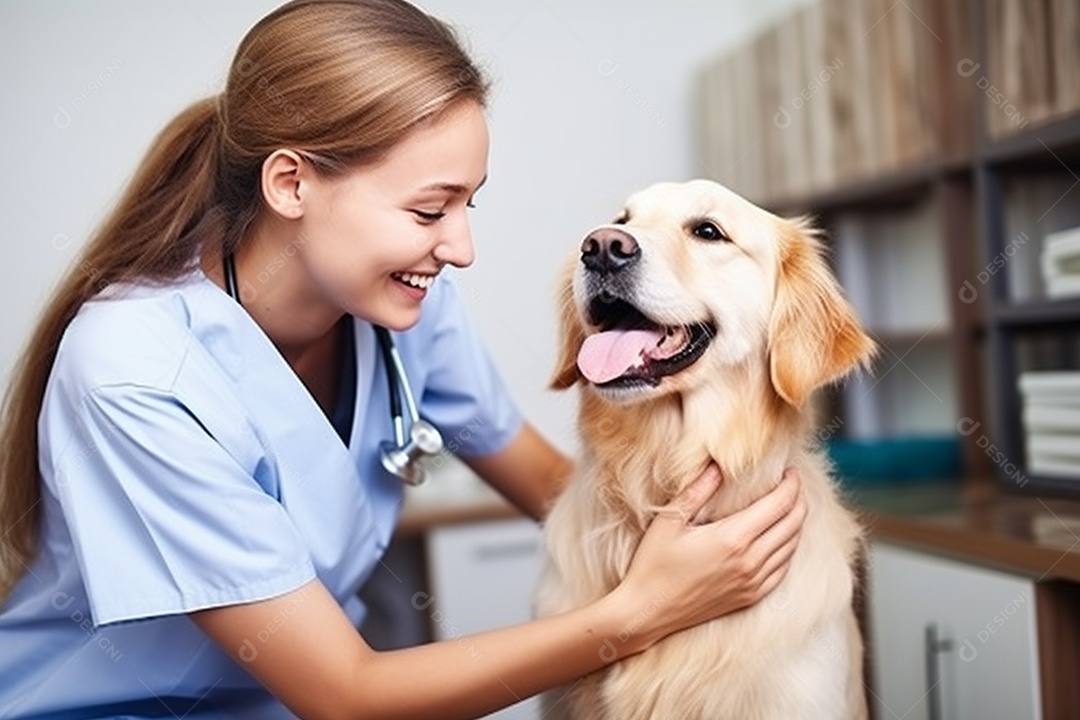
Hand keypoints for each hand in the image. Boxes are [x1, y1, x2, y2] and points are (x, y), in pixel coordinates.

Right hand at [610, 464, 805, 652]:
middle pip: (793, 524)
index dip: (791, 484)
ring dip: (796, 523)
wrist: (647, 612)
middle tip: (791, 484)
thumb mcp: (669, 521)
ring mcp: (753, 582)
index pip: (779, 505)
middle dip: (798, 499)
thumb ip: (697, 491)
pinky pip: (782, 569)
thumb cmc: (653, 564)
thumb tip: (718, 466)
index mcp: (732, 538)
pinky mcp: (750, 597)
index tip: (790, 471)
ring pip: (792, 546)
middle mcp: (750, 562)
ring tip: (788, 506)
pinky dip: (788, 549)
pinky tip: (780, 538)